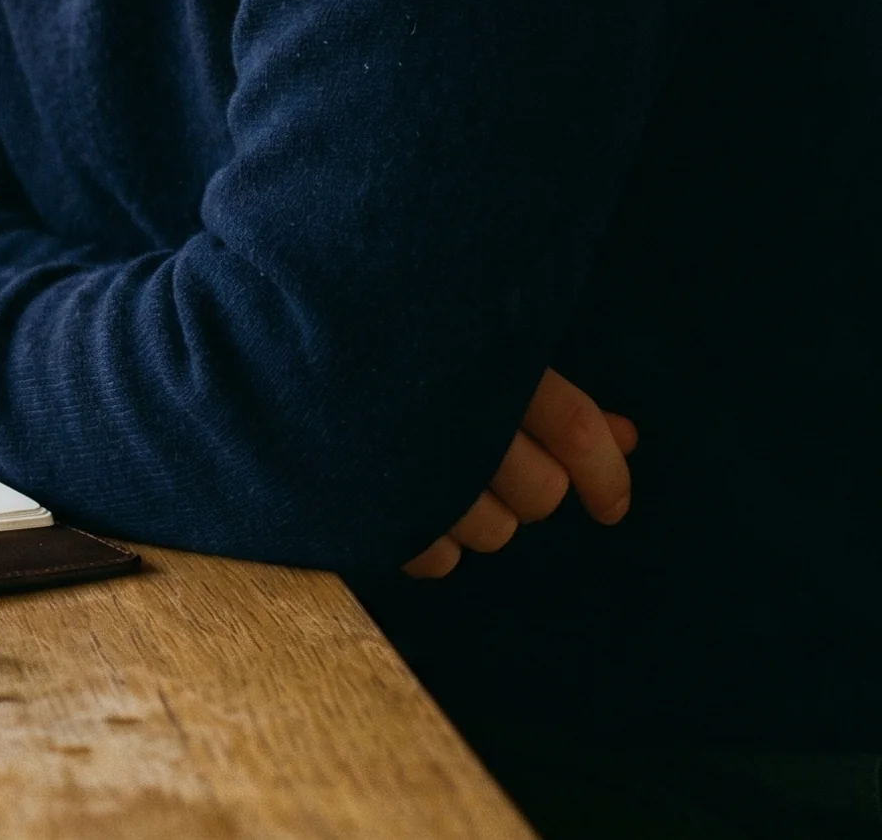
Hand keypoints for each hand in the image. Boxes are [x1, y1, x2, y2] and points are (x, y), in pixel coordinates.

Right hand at [403, 368, 638, 577]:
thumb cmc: (416, 354)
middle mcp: (462, 420)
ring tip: (448, 487)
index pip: (575, 432)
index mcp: (494, 369)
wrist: (281, 350)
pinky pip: (438, 560)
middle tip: (496, 465)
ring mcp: (418, 469)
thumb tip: (628, 438)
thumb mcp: (487, 355)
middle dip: (534, 491)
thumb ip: (555, 396)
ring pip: (494, 532)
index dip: (606, 474)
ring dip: (483, 519)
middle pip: (543, 493)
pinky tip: (421, 515)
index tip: (613, 508)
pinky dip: (438, 548)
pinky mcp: (383, 508)